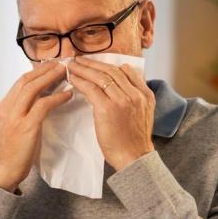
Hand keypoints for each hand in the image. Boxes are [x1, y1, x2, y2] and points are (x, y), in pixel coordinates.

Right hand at [0, 61, 71, 190]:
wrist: (0, 174)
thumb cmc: (9, 156)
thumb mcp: (9, 130)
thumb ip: (19, 116)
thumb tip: (37, 106)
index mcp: (1, 108)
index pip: (19, 83)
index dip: (36, 73)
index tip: (50, 67)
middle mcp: (6, 109)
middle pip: (25, 80)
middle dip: (44, 69)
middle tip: (60, 63)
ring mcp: (14, 117)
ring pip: (32, 88)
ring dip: (50, 77)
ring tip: (65, 72)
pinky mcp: (26, 127)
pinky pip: (43, 105)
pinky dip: (57, 97)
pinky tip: (68, 94)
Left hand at [68, 55, 155, 171]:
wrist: (134, 158)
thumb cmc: (134, 141)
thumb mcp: (144, 114)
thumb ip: (136, 97)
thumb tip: (122, 85)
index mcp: (145, 94)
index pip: (126, 71)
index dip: (108, 65)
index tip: (96, 63)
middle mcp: (136, 94)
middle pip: (112, 71)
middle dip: (93, 63)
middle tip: (79, 59)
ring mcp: (122, 100)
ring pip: (100, 77)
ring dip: (84, 69)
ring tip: (72, 66)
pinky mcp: (108, 108)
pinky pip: (91, 89)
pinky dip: (80, 81)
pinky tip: (72, 79)